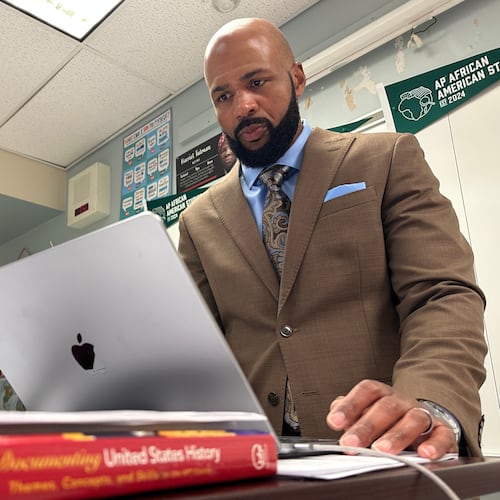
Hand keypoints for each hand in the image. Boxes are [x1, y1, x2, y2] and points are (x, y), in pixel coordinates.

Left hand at [326, 379, 457, 459]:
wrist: (424, 419)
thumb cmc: (390, 418)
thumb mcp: (368, 411)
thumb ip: (350, 411)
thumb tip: (334, 411)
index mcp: (382, 394)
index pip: (366, 391)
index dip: (350, 405)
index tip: (334, 422)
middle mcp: (402, 401)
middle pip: (386, 407)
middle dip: (366, 426)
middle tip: (350, 443)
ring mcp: (423, 414)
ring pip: (413, 420)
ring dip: (396, 436)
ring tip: (381, 450)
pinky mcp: (443, 431)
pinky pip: (442, 436)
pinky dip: (435, 445)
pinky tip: (424, 454)